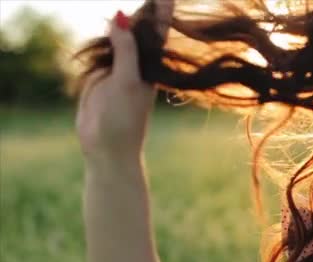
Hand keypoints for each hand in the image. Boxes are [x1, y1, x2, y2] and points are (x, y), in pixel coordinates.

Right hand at [75, 0, 173, 161]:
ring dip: (117, 28)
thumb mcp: (127, 81)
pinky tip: (105, 34)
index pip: (157, 32)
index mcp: (151, 66)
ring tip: (121, 15)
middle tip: (147, 2)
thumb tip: (122, 17)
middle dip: (138, 16)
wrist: (106, 146)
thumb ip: (125, 50)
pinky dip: (100, 44)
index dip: (162, 12)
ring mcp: (118, 70)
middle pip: (137, 32)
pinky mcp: (101, 77)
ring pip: (116, 40)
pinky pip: (100, 54)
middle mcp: (137, 65)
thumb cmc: (124, 118)